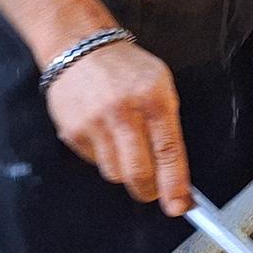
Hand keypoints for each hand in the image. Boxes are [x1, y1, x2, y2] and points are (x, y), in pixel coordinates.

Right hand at [45, 41, 192, 215]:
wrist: (79, 46)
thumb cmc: (125, 69)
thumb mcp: (161, 86)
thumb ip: (169, 128)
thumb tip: (178, 174)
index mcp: (153, 98)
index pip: (168, 152)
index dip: (175, 185)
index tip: (179, 205)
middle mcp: (123, 111)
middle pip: (138, 172)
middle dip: (149, 189)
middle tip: (153, 189)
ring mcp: (95, 122)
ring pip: (115, 173)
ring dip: (124, 170)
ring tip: (125, 145)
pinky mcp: (73, 131)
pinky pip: (95, 162)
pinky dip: (104, 157)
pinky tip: (104, 134)